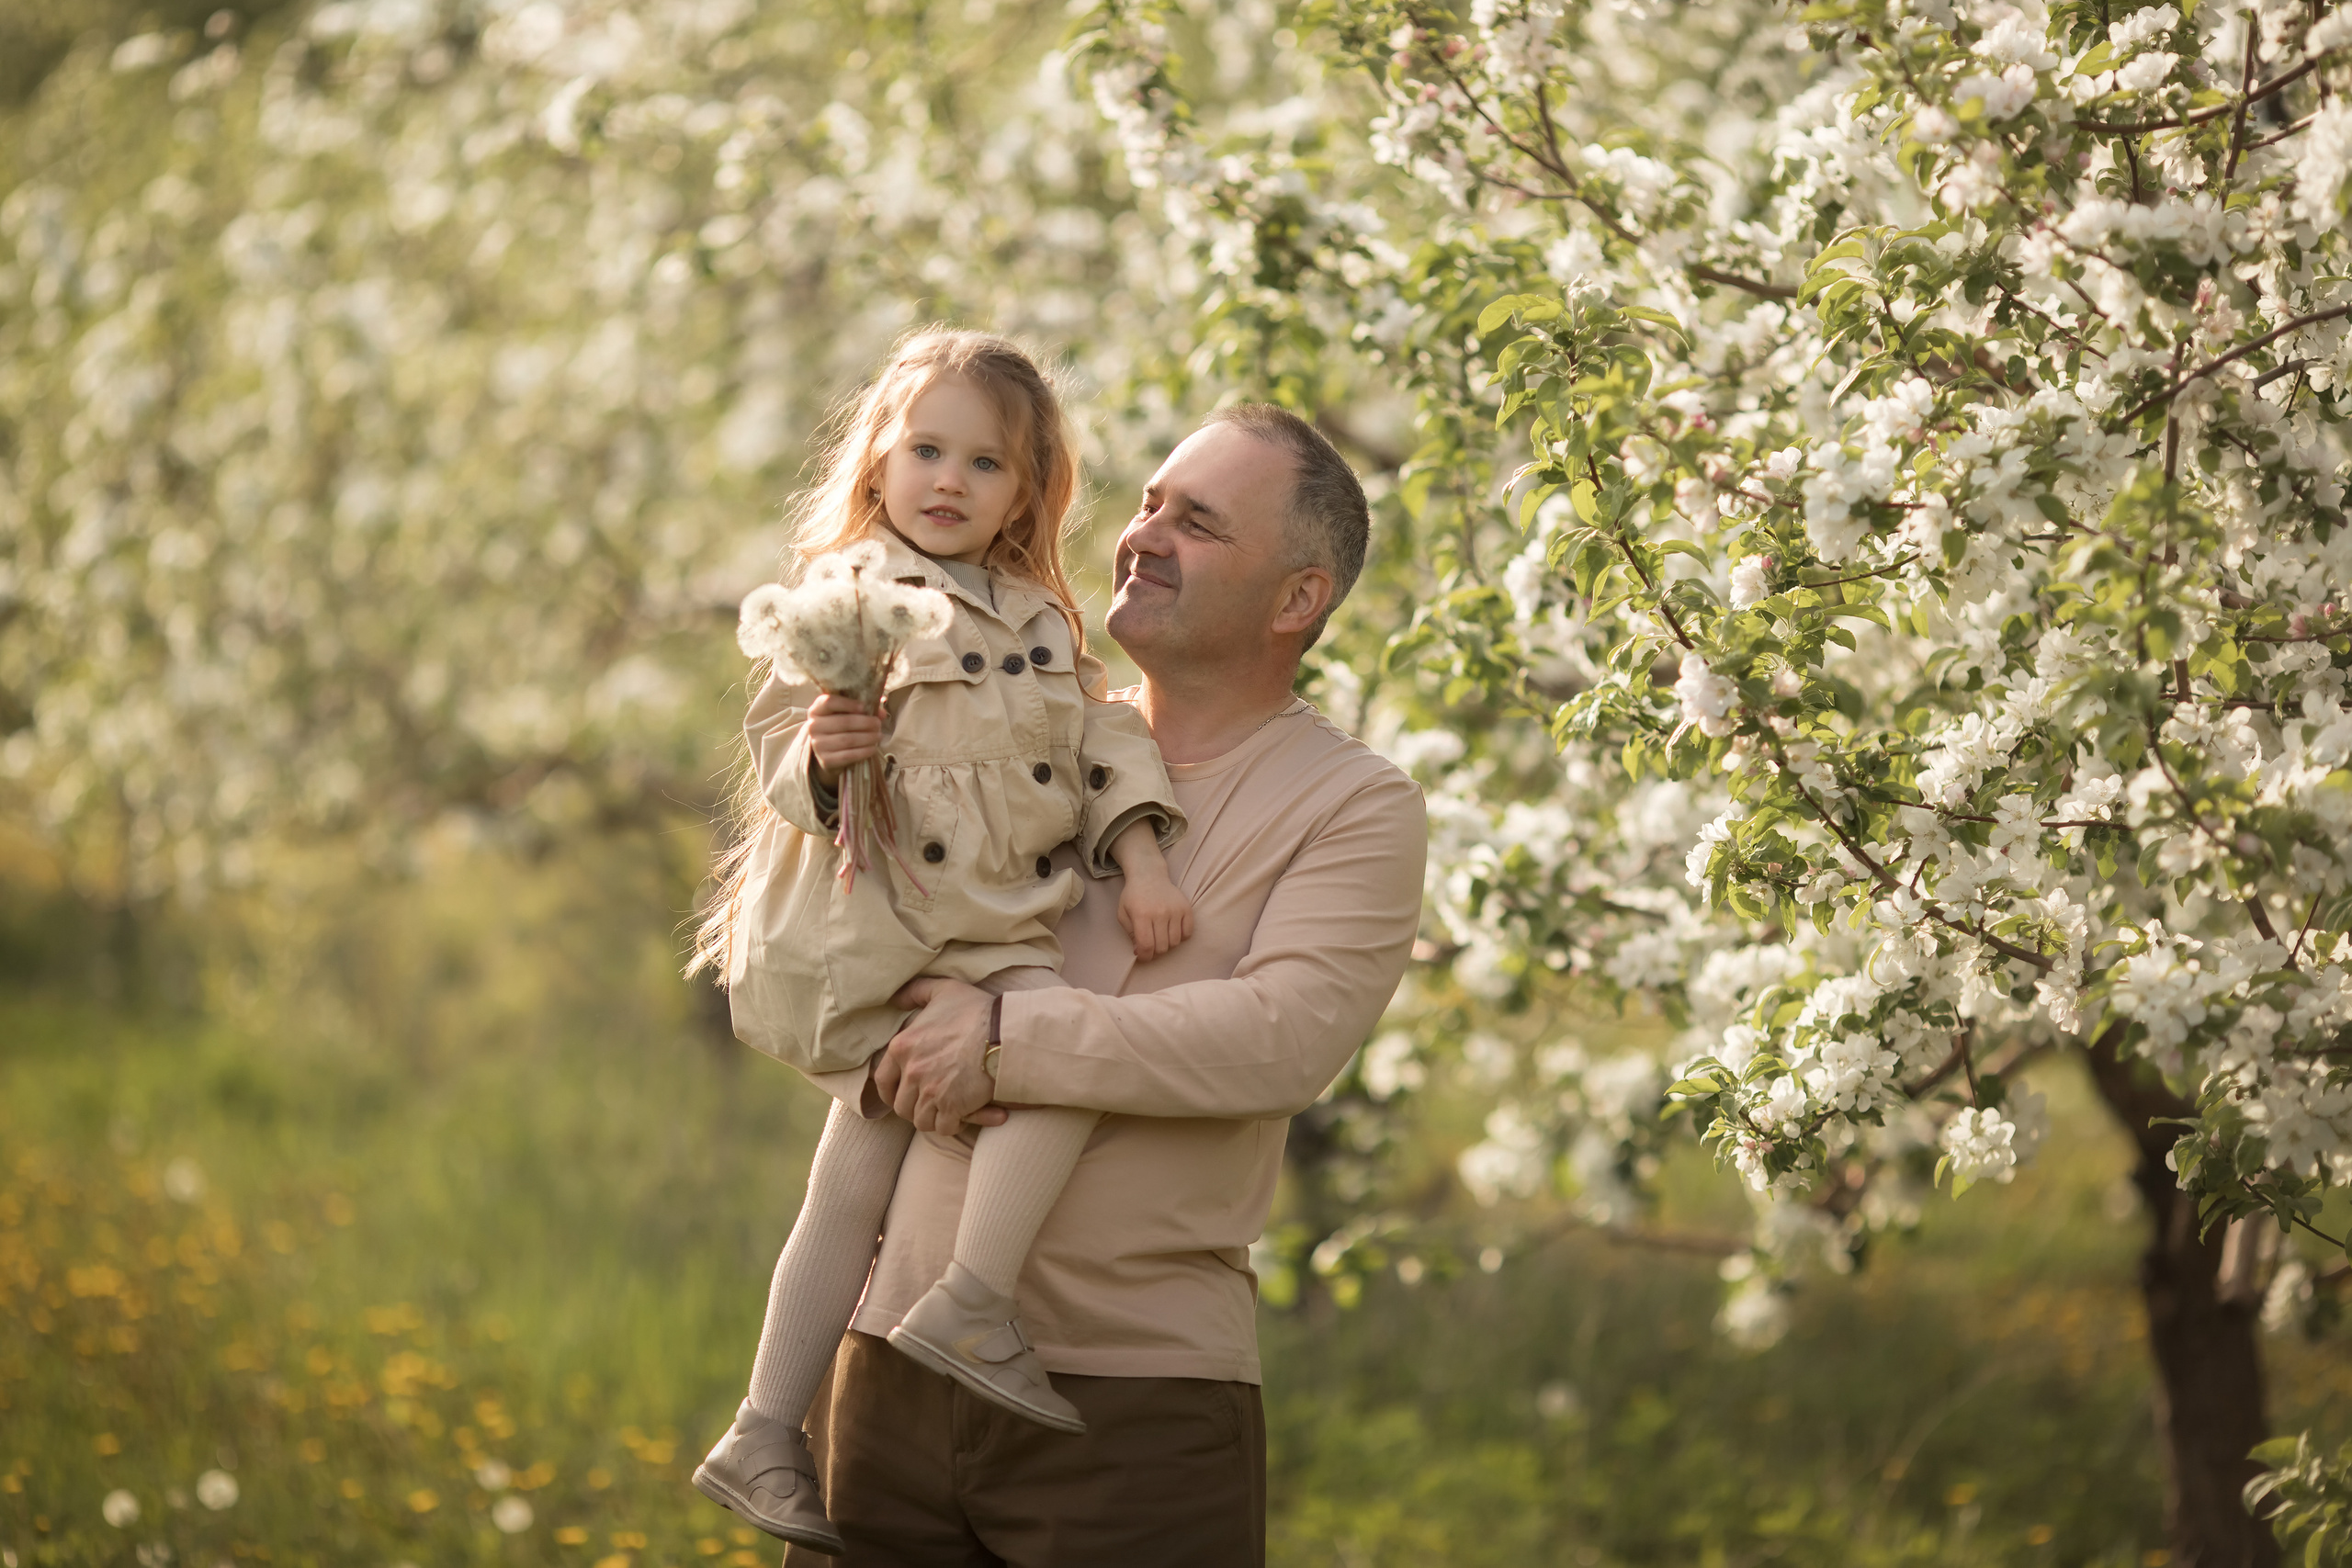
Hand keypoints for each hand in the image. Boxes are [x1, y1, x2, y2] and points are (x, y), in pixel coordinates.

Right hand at [808, 692, 882, 784]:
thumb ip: (863, 709)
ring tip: (878, 736)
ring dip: (867, 738)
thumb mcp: (846, 714)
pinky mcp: (826, 760)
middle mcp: (813, 727)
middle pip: (843, 722)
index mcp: (816, 710)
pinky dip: (864, 751)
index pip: (829, 702)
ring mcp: (818, 745)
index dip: (848, 703)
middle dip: (865, 723)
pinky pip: (848, 755)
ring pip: (848, 739)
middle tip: (878, 724)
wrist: (828, 752)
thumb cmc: (840, 727)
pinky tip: (873, 748)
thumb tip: (882, 713)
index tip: (864, 707)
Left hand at [877, 977, 1007, 1132]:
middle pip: (902, 1106)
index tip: (899, 1096)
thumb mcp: (943, 990)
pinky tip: (965, 1116)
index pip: (882, 1081)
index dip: (889, 1092)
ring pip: (921, 1121)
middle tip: (931, 1103)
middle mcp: (912, 1072)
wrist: (1005, 1033)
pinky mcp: (953, 1107)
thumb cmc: (976, 1010)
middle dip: (915, 1108)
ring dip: (934, 1118)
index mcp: (902, 1047)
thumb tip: (896, 999)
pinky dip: (954, 1125)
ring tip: (948, 1110)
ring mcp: (931, 1092)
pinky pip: (944, 1128)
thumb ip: (916, 991)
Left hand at [1117, 870, 1194, 960]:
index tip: (1143, 956)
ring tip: (1160, 935)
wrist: (1149, 875)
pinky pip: (1188, 932)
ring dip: (1167, 944)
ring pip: (1175, 942)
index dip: (1145, 957)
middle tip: (1151, 944)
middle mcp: (1160, 913)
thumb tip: (1139, 952)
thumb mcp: (1123, 914)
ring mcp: (1175, 910)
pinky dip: (1181, 936)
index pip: (1147, 945)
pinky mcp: (1186, 908)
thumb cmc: (1133, 896)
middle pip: (1162, 947)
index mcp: (1142, 915)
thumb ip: (1130, 934)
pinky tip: (1172, 930)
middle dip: (1155, 951)